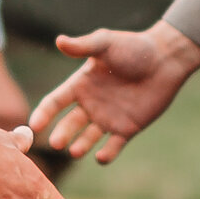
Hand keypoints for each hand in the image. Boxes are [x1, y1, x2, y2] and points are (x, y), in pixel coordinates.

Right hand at [29, 23, 199, 165]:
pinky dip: (107, 154)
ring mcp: (108, 118)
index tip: (34, 125)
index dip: (44, 113)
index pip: (55, 102)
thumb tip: (59, 41)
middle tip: (56, 143)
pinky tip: (101, 157)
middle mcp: (90, 104)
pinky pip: (114, 146)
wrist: (165, 60)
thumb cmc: (134, 48)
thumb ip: (83, 46)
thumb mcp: (106, 44)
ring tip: (75, 151)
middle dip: (62, 134)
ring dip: (81, 145)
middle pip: (69, 124)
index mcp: (80, 85)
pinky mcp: (127, 129)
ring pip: (88, 138)